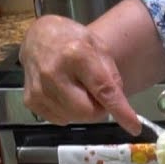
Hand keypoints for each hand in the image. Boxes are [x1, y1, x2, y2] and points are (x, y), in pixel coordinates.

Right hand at [19, 15, 141, 134]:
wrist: (39, 36)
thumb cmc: (73, 41)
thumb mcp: (100, 48)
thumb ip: (111, 77)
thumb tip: (119, 106)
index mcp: (77, 55)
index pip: (103, 90)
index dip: (120, 111)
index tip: (133, 127)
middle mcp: (54, 73)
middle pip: (87, 112)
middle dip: (99, 108)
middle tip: (97, 94)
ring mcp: (39, 88)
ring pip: (74, 118)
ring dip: (83, 109)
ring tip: (77, 88)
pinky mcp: (30, 100)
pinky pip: (59, 119)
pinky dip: (68, 111)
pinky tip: (64, 93)